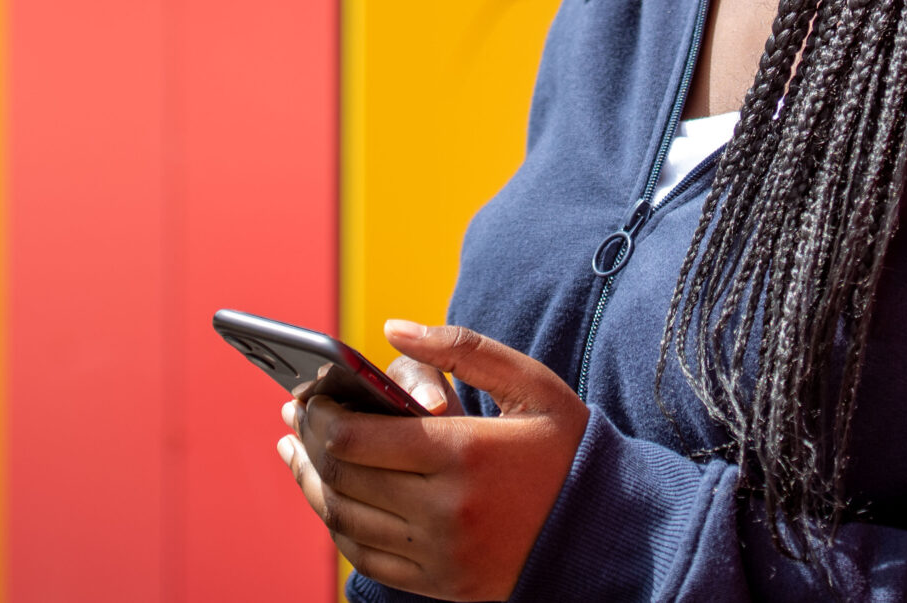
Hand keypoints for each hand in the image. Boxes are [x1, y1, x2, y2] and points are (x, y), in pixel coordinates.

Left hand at [277, 319, 587, 600]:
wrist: (611, 530)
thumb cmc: (566, 447)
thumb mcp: (531, 384)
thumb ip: (462, 348)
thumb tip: (391, 329)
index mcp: (464, 453)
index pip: (355, 439)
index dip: (319, 415)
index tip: (308, 393)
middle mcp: (446, 510)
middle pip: (343, 477)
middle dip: (308, 443)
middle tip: (296, 416)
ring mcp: (442, 554)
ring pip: (346, 520)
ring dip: (312, 484)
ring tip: (300, 452)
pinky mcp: (443, 584)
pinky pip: (368, 557)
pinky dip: (339, 526)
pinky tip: (332, 497)